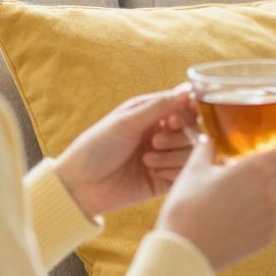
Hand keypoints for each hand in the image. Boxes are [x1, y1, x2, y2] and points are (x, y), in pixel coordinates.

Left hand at [56, 85, 196, 219]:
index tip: (173, 121)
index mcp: (152, 115)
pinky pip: (186, 174)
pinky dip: (173, 172)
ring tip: (147, 159)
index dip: (188, 114)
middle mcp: (163, 134)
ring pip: (193, 152)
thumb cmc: (96, 147)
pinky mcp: (167, 180)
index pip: (186, 108)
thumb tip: (190, 90)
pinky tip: (153, 174)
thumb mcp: (126, 122)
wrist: (80, 186)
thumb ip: (160, 106)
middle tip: (155, 141)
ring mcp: (166, 158)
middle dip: (178, 136)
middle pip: (195, 131)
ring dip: (172, 155)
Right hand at [155, 122, 275, 270]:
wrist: (185, 252)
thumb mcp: (194, 171)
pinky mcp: (268, 236)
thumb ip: (206, 150)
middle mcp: (273, 192)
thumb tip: (208, 139)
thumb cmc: (186, 208)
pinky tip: (254, 205)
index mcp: (258, 170)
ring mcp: (273, 217)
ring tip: (268, 181)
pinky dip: (274, 206)